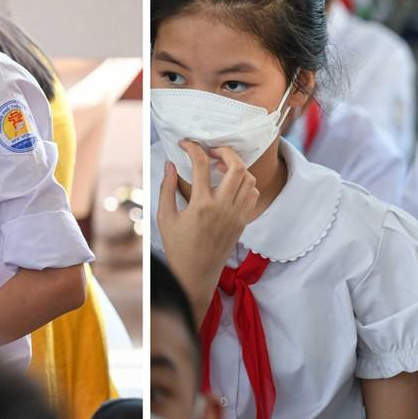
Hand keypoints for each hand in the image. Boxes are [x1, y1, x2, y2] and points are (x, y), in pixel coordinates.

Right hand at [155, 141, 258, 306]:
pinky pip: (253, 194)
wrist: (196, 274)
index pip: (201, 164)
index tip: (186, 144)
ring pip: (249, 178)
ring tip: (220, 167)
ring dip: (236, 167)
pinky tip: (230, 185)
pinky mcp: (243, 222)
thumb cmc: (178, 246)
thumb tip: (169, 164)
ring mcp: (236, 215)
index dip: (193, 147)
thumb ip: (166, 188)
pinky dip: (244, 183)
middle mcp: (223, 208)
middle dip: (225, 151)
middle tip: (211, 151)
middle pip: (236, 166)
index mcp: (201, 205)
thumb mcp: (165, 217)